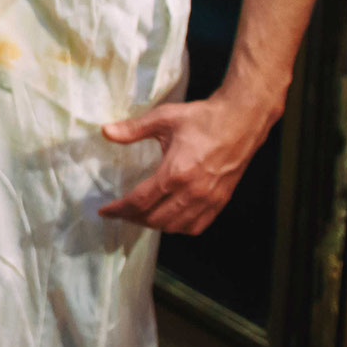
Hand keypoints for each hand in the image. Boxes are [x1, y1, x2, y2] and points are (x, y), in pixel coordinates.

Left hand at [96, 93, 278, 233]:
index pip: (140, 201)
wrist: (241, 121)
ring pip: (175, 226)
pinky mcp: (220, 201)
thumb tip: (106, 131)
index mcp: (175, 173)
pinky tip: (169, 219)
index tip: (105, 211)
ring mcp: (208, 200)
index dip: (119, 209)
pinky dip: (178, 227)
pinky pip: (196, 226)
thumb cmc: (203, 118)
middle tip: (120, 212)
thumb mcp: (164, 118)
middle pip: (155, 219)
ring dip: (154, 224)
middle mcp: (192, 192)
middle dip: (133, 218)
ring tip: (140, 215)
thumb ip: (133, 129)